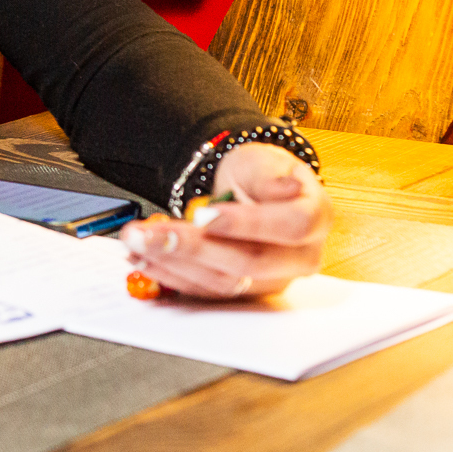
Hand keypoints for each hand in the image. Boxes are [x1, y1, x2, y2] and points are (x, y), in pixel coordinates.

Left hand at [123, 141, 330, 299]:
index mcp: (315, 218)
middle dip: (193, 248)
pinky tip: (143, 258)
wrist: (250, 189)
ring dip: (174, 264)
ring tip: (137, 243)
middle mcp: (299, 257)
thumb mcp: (267, 159)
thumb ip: (271, 174)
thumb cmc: (262, 174)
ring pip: (223, 282)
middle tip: (150, 233)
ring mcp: (270, 279)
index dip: (247, 224)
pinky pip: (206, 291)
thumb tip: (285, 188)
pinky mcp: (243, 292)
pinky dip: (170, 274)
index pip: (291, 227)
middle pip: (249, 263)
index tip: (203, 216)